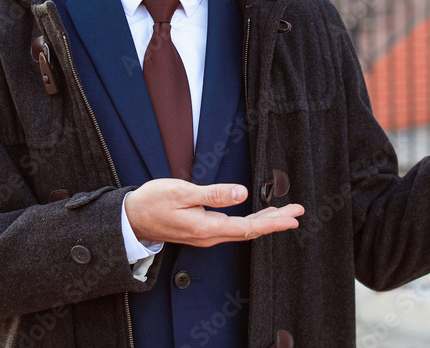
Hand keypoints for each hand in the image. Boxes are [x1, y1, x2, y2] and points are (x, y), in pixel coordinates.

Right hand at [124, 179, 303, 247]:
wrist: (131, 218)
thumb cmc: (153, 202)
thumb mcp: (182, 192)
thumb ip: (213, 194)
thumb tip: (242, 193)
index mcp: (207, 228)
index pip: (249, 228)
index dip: (273, 223)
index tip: (293, 217)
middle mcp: (210, 236)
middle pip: (250, 230)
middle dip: (276, 221)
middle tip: (298, 211)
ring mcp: (206, 235)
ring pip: (243, 230)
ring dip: (265, 221)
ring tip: (285, 212)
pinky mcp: (202, 230)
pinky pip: (233, 228)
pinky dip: (251, 221)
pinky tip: (258, 216)